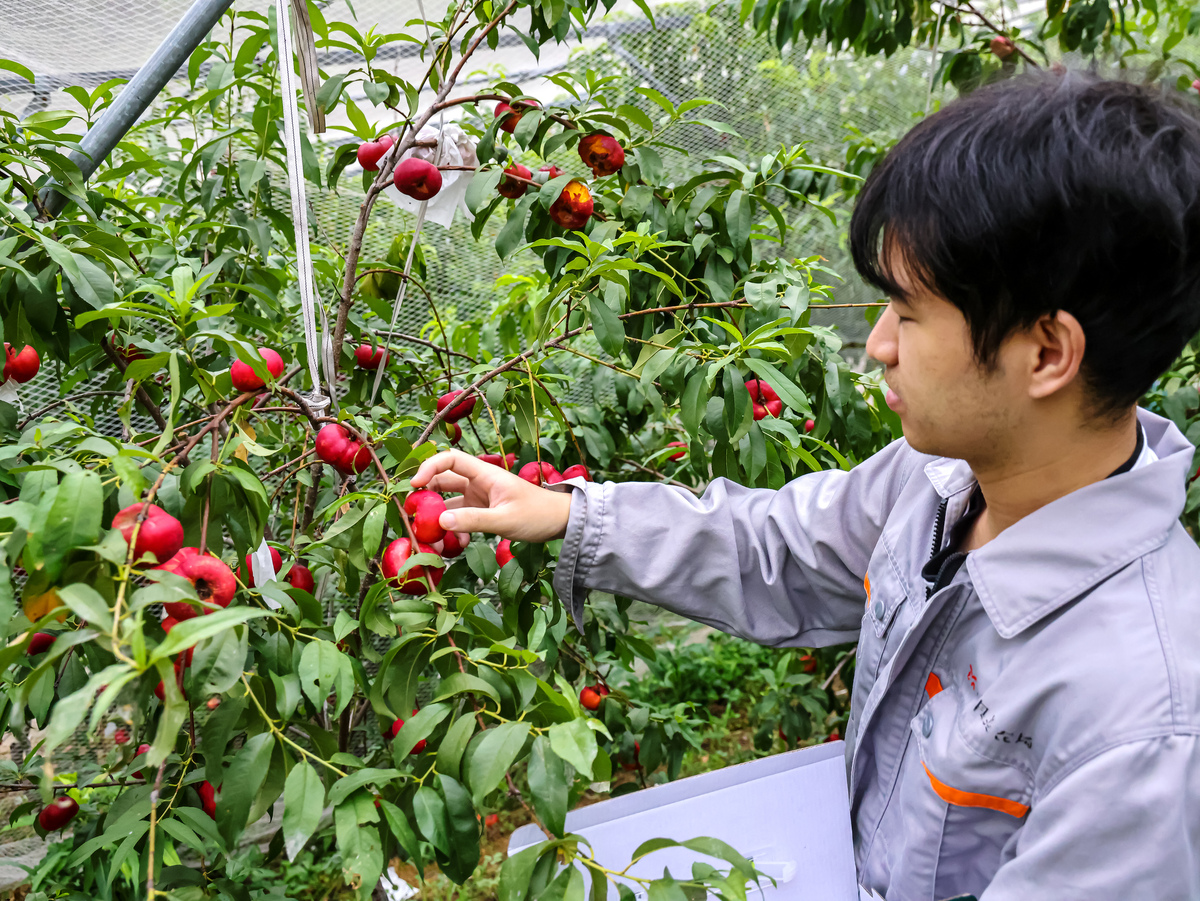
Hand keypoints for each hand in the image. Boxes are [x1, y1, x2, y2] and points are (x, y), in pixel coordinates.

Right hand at [410, 450, 572, 541]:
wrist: (560, 522)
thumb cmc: (538, 514)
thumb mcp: (505, 519)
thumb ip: (474, 520)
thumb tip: (440, 522)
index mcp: (485, 473)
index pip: (450, 459)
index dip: (428, 467)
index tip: (414, 485)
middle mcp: (479, 482)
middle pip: (443, 482)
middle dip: (427, 498)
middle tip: (415, 517)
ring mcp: (479, 497)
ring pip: (449, 504)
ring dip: (440, 520)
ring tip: (435, 540)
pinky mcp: (482, 512)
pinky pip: (460, 518)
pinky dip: (455, 530)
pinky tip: (459, 544)